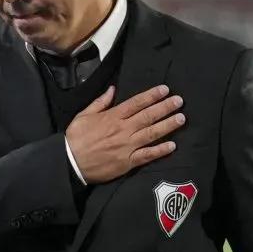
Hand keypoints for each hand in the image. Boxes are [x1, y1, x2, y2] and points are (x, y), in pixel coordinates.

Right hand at [64, 85, 184, 183]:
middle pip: (148, 116)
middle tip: (179, 101)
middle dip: (165, 107)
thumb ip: (100, 102)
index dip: (152, 95)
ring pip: (151, 134)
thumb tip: (112, 89)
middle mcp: (123, 130)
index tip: (165, 89)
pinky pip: (147, 155)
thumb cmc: (76, 138)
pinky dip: (160, 150)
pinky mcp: (127, 162)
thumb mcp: (83, 115)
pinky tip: (172, 145)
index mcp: (112, 117)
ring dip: (168, 125)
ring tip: (181, 118)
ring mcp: (127, 146)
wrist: (70, 162)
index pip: (136, 103)